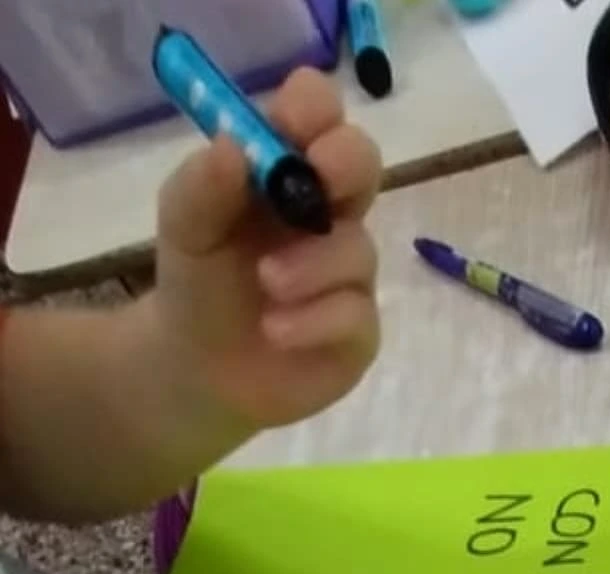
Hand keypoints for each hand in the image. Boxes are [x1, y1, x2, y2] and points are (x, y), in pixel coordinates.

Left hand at [144, 67, 382, 451]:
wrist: (199, 368)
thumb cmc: (200, 282)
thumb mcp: (185, 227)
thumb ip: (202, 185)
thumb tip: (233, 145)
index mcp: (286, 172)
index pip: (316, 114)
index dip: (314, 108)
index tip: (294, 124)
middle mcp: (328, 212)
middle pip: (364, 163)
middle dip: (346, 163)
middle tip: (319, 179)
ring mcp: (350, 271)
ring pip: (357, 247)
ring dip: (310, 264)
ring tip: (268, 286)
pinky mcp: (359, 328)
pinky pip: (355, 312)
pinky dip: (313, 319)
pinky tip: (277, 331)